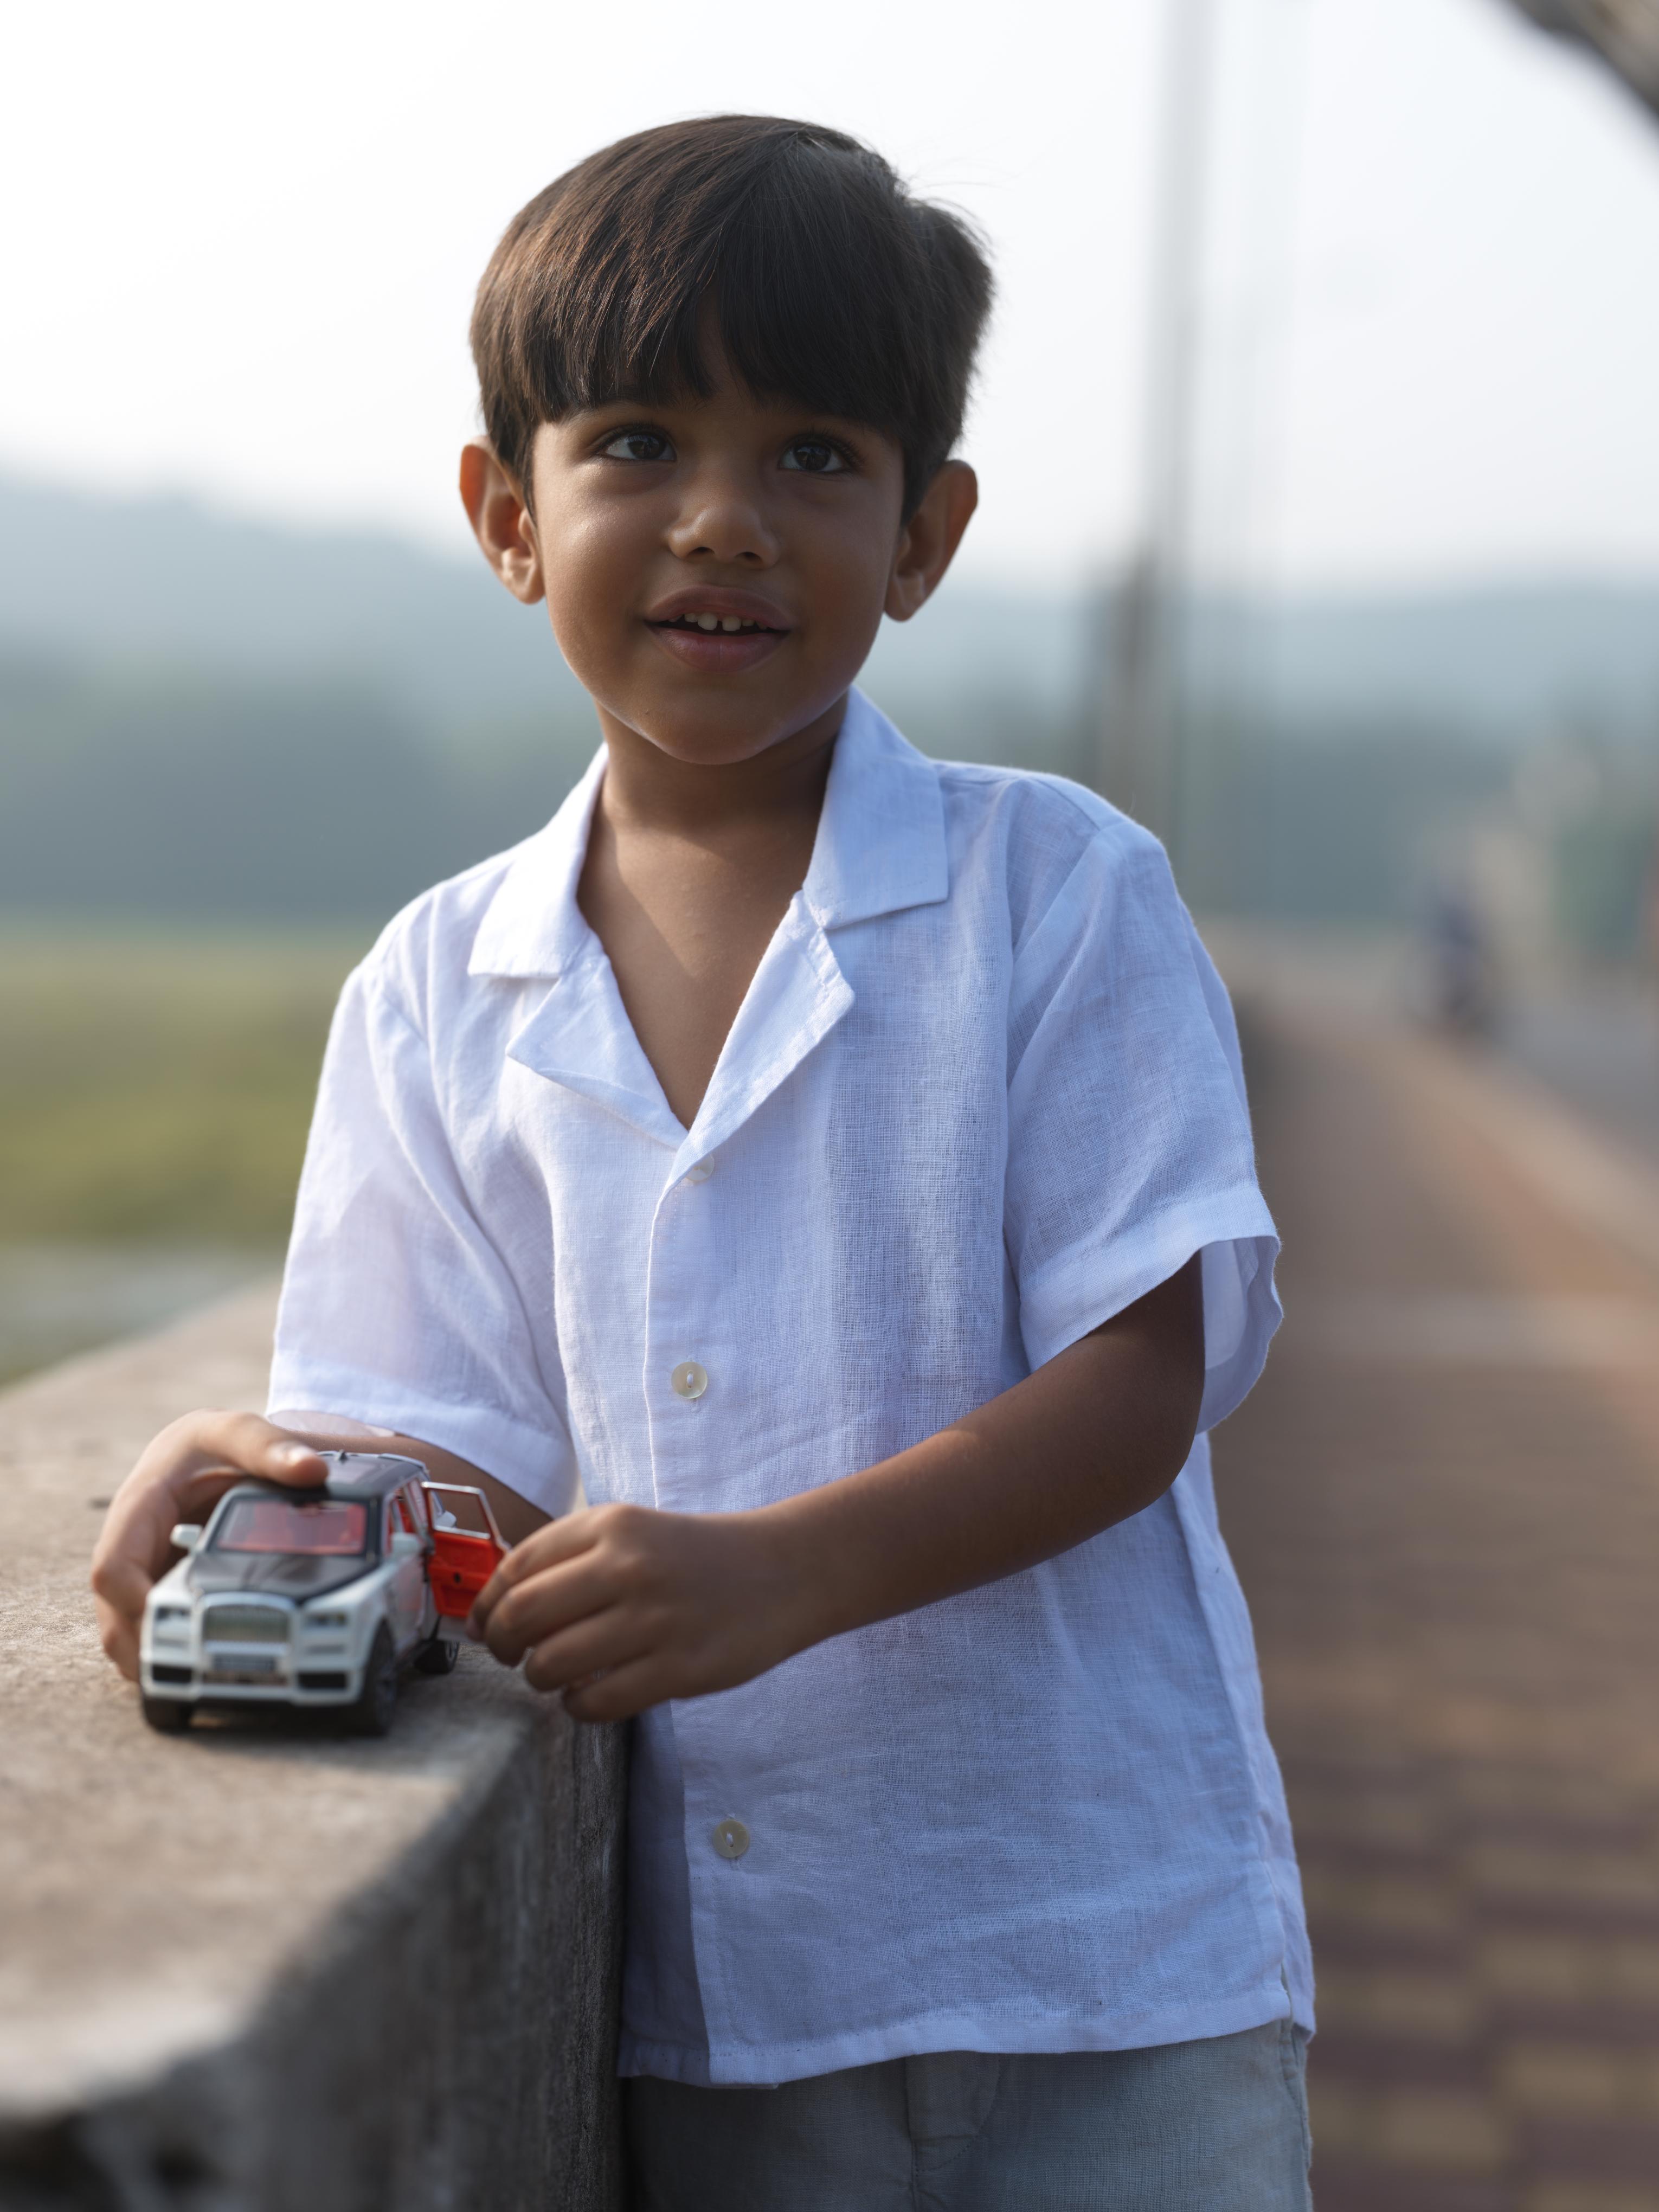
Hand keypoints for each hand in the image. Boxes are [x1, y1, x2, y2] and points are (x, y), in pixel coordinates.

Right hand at [90, 1412, 328, 1678]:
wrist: (211, 1450)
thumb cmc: (218, 1443)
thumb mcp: (241, 1434)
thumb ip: (273, 1448)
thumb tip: (314, 1471)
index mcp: (138, 1507)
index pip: (113, 1567)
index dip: (136, 1604)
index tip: (176, 1626)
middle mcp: (129, 1544)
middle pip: (113, 1611)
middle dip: (143, 1646)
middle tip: (191, 1673)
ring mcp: (139, 1570)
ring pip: (124, 1626)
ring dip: (151, 1655)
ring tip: (196, 1680)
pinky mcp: (154, 1586)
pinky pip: (146, 1626)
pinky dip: (164, 1648)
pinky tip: (197, 1664)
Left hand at [468, 1502, 812, 1723]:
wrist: (782, 1572)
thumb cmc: (694, 1558)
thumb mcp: (633, 1532)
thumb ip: (568, 1559)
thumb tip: (490, 1612)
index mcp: (612, 1525)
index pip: (517, 1566)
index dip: (487, 1604)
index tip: (483, 1626)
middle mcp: (629, 1566)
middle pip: (524, 1615)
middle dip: (502, 1645)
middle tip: (510, 1656)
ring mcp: (655, 1619)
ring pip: (553, 1664)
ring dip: (539, 1679)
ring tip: (555, 1676)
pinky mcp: (681, 1668)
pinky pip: (597, 1702)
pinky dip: (578, 1707)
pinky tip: (589, 1695)